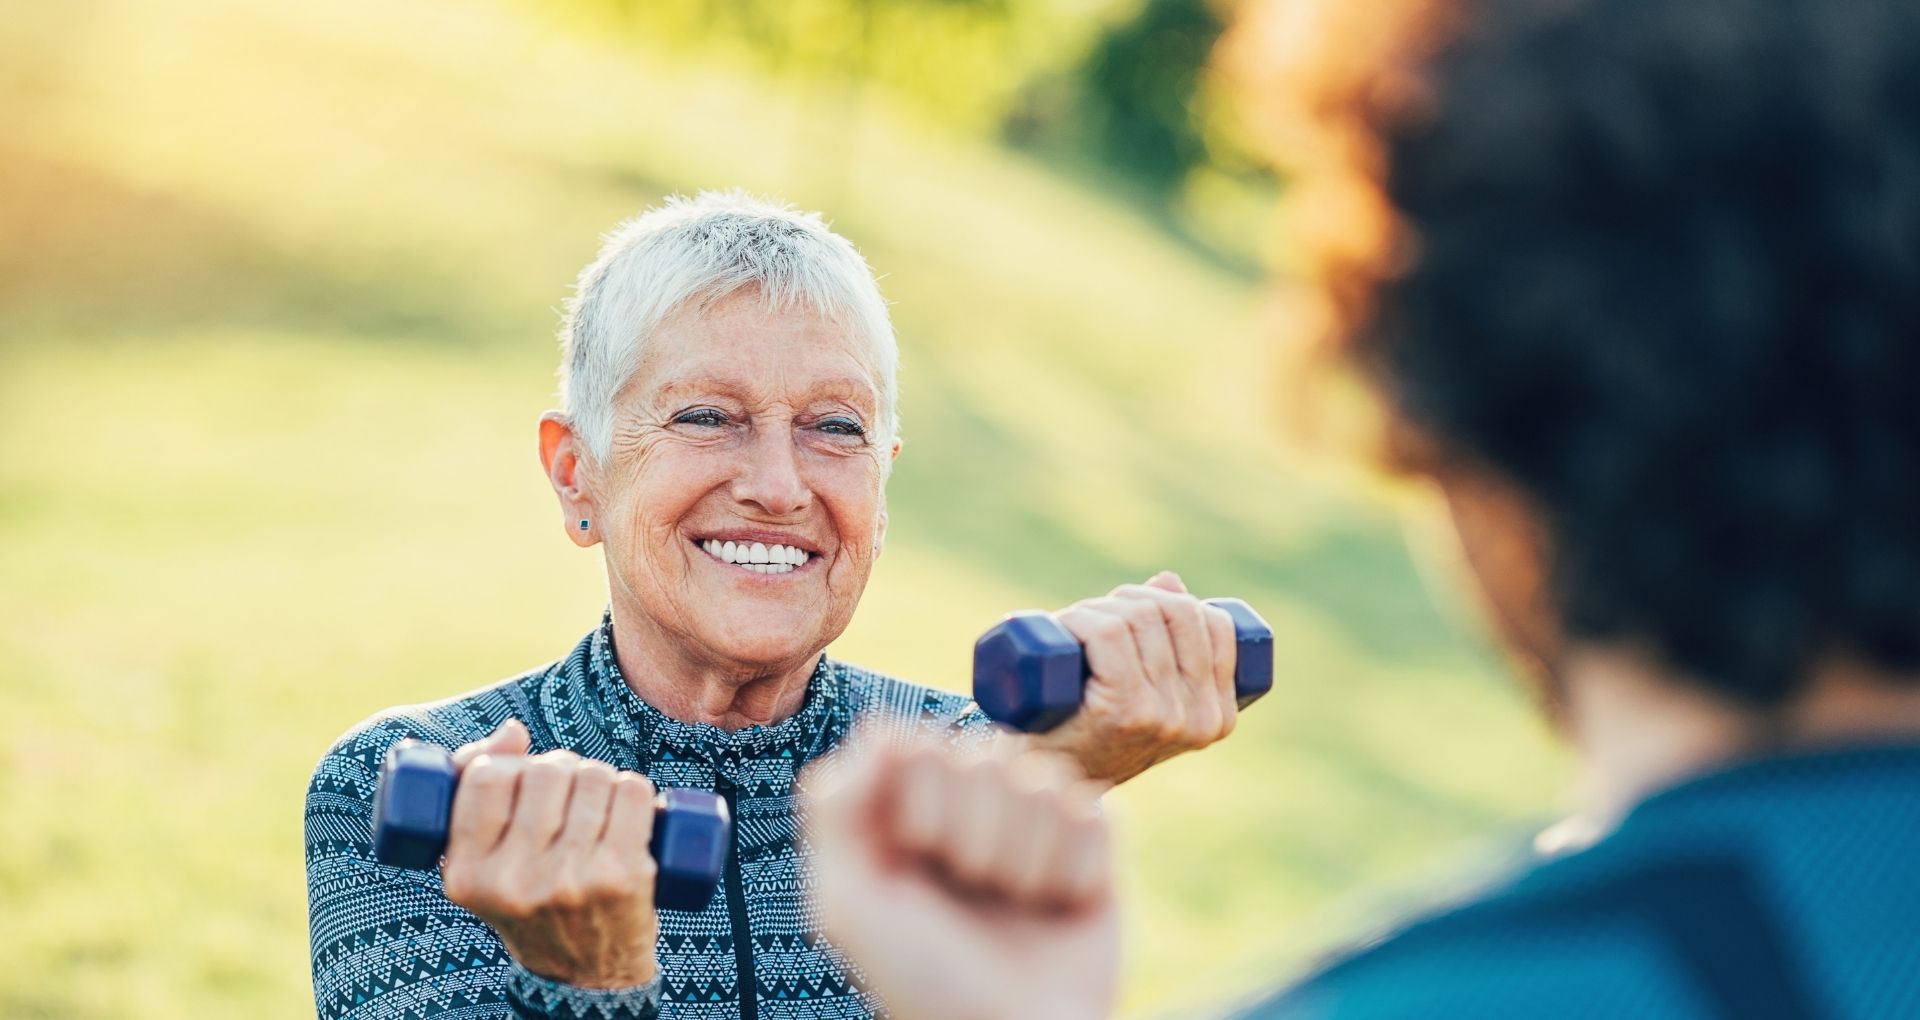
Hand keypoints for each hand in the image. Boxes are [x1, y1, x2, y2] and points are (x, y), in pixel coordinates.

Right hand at [437, 719, 662, 988]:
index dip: (511, 765)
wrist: (588, 975)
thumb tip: (513, 731)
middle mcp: (516, 881)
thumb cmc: (533, 901)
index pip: (488, 778)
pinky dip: (634, 789)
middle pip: (546, 771)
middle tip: (570, 797)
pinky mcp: (622, 876)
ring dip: (600, 779)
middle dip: (563, 770)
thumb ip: (476, 792)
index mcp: (469, 875)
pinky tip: (629, 810)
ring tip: (597, 808)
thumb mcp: (484, 863)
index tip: (524, 782)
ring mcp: (571, 879)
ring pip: (593, 776)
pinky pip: (632, 791)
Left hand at [803, 731, 1117, 1019]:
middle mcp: (970, 806)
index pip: (918, 743)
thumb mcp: (850, 904)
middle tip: (970, 891)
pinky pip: (1094, 811)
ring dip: (1025, 859)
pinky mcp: (1094, 844)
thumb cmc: (924, 981)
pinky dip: (1075, 869)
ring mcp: (1034, 821)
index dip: (921, 804)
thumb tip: (884, 730)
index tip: (912, 861)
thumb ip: (839, 811)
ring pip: (1041, 781)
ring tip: (1014, 905)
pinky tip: (1059, 905)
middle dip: (976, 835)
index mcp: (906, 809)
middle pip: (985, 755)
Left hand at [1025, 571, 1240, 783]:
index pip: (1216, 625)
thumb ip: (1168, 644)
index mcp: (1219, 715)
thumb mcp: (1145, 694)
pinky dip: (1082, 618)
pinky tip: (1066, 626)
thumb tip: (1169, 582)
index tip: (1130, 611)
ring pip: (1137, 619)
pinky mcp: (1122, 710)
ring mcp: (1162, 716)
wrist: (1043, 783)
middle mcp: (1200, 718)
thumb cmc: (1090, 731)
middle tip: (1091, 619)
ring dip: (1095, 608)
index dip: (1171, 601)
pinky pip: (1109, 634)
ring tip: (1071, 627)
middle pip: (1175, 614)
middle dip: (1129, 599)